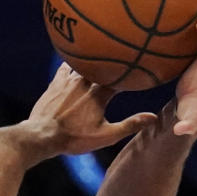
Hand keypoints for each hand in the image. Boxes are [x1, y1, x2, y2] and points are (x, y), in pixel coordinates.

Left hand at [28, 63, 156, 155]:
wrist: (42, 135)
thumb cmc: (74, 138)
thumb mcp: (105, 136)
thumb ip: (130, 125)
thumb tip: (153, 118)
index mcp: (100, 93)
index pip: (121, 77)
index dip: (131, 73)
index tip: (140, 70)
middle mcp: (85, 81)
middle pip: (103, 67)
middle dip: (113, 65)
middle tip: (123, 58)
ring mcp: (69, 80)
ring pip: (85, 63)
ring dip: (93, 61)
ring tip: (101, 56)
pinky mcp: (55, 82)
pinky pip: (66, 66)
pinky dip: (73, 62)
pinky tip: (75, 59)